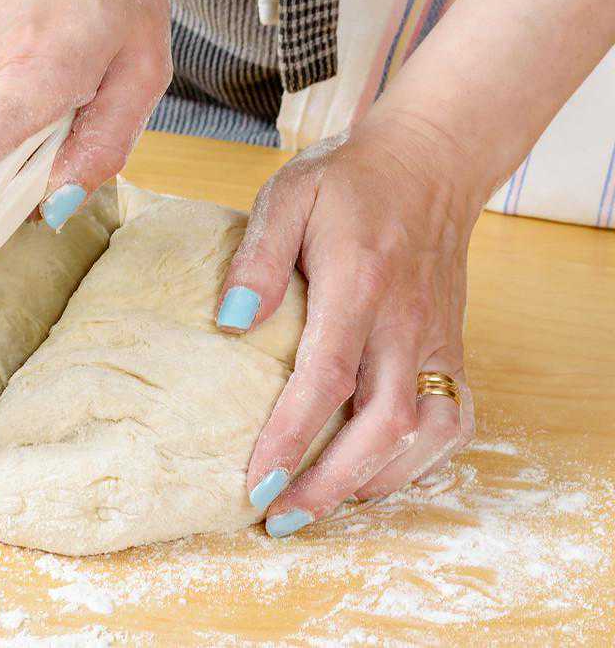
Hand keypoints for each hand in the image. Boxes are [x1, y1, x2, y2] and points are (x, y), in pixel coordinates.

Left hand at [217, 112, 481, 536]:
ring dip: (374, 480)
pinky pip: (453, 420)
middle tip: (279, 519)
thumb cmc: (348, 181)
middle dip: (330, 483)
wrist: (430, 163)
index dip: (291, 437)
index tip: (256, 483)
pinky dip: (419, 461)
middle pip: (382, 424)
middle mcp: (405, 321)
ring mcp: (436, 337)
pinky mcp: (452, 346)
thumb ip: (257, 256)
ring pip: (425, 433)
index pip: (326, 377)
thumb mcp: (287, 196)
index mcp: (360, 284)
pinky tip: (375, 474)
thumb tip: (231, 320)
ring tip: (318, 506)